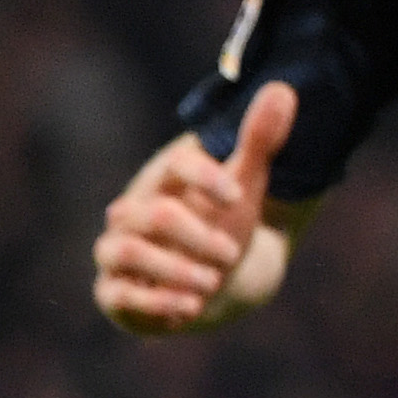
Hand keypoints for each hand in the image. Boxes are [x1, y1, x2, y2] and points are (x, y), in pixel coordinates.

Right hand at [92, 83, 297, 333]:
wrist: (214, 280)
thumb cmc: (225, 223)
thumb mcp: (245, 185)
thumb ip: (261, 140)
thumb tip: (282, 88)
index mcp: (166, 181)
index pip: (177, 165)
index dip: (207, 177)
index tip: (239, 197)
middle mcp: (133, 213)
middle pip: (155, 214)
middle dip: (198, 236)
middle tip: (232, 254)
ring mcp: (118, 252)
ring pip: (125, 251)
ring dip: (173, 268)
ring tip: (212, 283)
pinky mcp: (114, 292)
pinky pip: (118, 294)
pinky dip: (154, 302)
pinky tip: (189, 308)